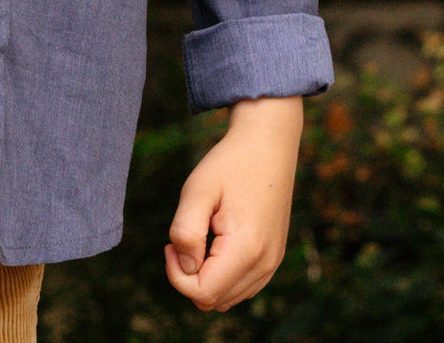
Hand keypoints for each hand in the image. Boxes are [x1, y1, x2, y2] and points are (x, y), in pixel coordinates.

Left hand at [165, 95, 302, 311]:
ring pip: (228, 298)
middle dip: (188, 277)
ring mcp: (272, 263)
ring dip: (205, 278)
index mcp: (247, 250)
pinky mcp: (273, 258)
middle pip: (214, 300)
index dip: (176, 275)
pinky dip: (221, 276)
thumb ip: (185, 231)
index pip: (203, 293)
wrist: (267, 144)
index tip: (170, 243)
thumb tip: (184, 267)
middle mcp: (265, 265)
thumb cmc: (230, 163)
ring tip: (199, 237)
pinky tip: (213, 244)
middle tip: (182, 237)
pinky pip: (241, 287)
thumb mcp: (197, 189)